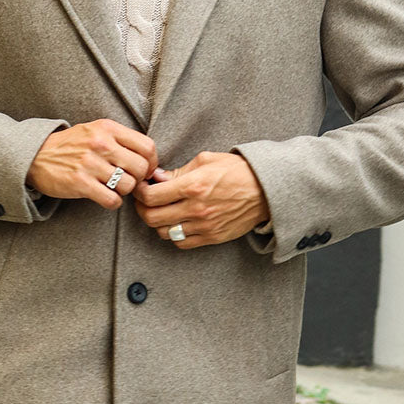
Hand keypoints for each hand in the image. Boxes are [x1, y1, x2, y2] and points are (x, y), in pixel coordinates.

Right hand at [27, 119, 157, 210]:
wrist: (35, 155)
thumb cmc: (70, 145)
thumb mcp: (95, 130)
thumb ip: (120, 139)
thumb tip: (150, 159)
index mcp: (107, 128)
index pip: (147, 146)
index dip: (152, 162)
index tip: (145, 169)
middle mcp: (100, 143)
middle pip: (141, 168)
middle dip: (139, 178)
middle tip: (128, 180)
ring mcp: (90, 163)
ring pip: (128, 186)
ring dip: (124, 191)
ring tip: (113, 187)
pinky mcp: (80, 183)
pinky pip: (112, 200)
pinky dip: (112, 202)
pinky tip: (104, 197)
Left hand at [133, 151, 268, 247]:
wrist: (265, 190)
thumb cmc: (237, 170)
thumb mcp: (206, 160)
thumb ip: (178, 171)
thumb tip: (156, 178)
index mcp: (193, 186)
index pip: (151, 196)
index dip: (139, 192)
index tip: (140, 187)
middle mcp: (196, 209)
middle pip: (152, 217)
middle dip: (142, 208)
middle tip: (144, 200)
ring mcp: (204, 226)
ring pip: (164, 232)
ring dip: (157, 222)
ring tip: (161, 211)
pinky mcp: (212, 237)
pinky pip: (182, 243)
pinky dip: (174, 234)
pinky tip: (176, 223)